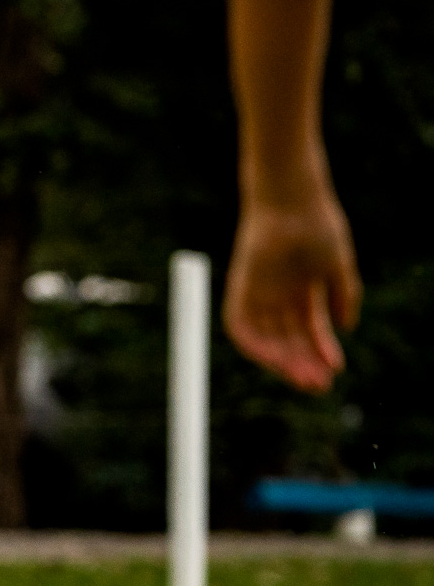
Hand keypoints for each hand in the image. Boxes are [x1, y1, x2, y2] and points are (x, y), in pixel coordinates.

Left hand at [223, 191, 360, 393]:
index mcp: (301, 292)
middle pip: (286, 340)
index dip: (318, 354)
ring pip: (267, 337)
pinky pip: (239, 324)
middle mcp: (277, 297)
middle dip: (302, 364)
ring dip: (283, 361)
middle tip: (318, 387)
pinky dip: (254, 344)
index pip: (306, 333)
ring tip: (303, 378)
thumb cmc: (317, 225)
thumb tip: (347, 328)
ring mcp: (258, 292)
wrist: (292, 198)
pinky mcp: (239, 286)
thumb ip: (342, 296)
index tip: (332, 373)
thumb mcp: (337, 265)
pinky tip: (273, 360)